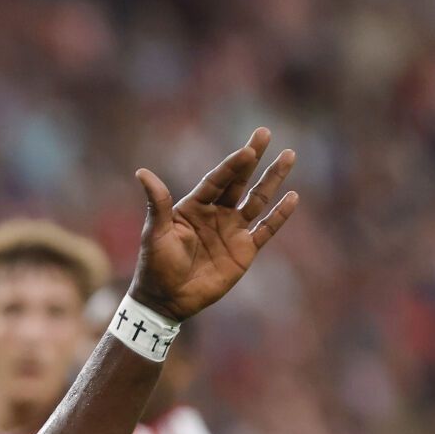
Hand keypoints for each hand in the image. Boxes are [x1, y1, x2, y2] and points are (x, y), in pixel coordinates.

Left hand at [129, 128, 297, 321]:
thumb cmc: (155, 266)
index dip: (232, 165)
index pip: (217, 180)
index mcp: (194, 206)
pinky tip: (292, 198)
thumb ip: (157, 202)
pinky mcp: (244, 251)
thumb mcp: (156, 232)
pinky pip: (265, 229)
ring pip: (257, 200)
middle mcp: (216, 214)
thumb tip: (142, 172)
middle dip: (252, 159)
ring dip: (272, 179)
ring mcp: (231, 231)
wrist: (166, 300)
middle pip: (239, 182)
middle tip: (265, 133)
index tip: (248, 149)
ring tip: (288, 156)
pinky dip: (279, 215)